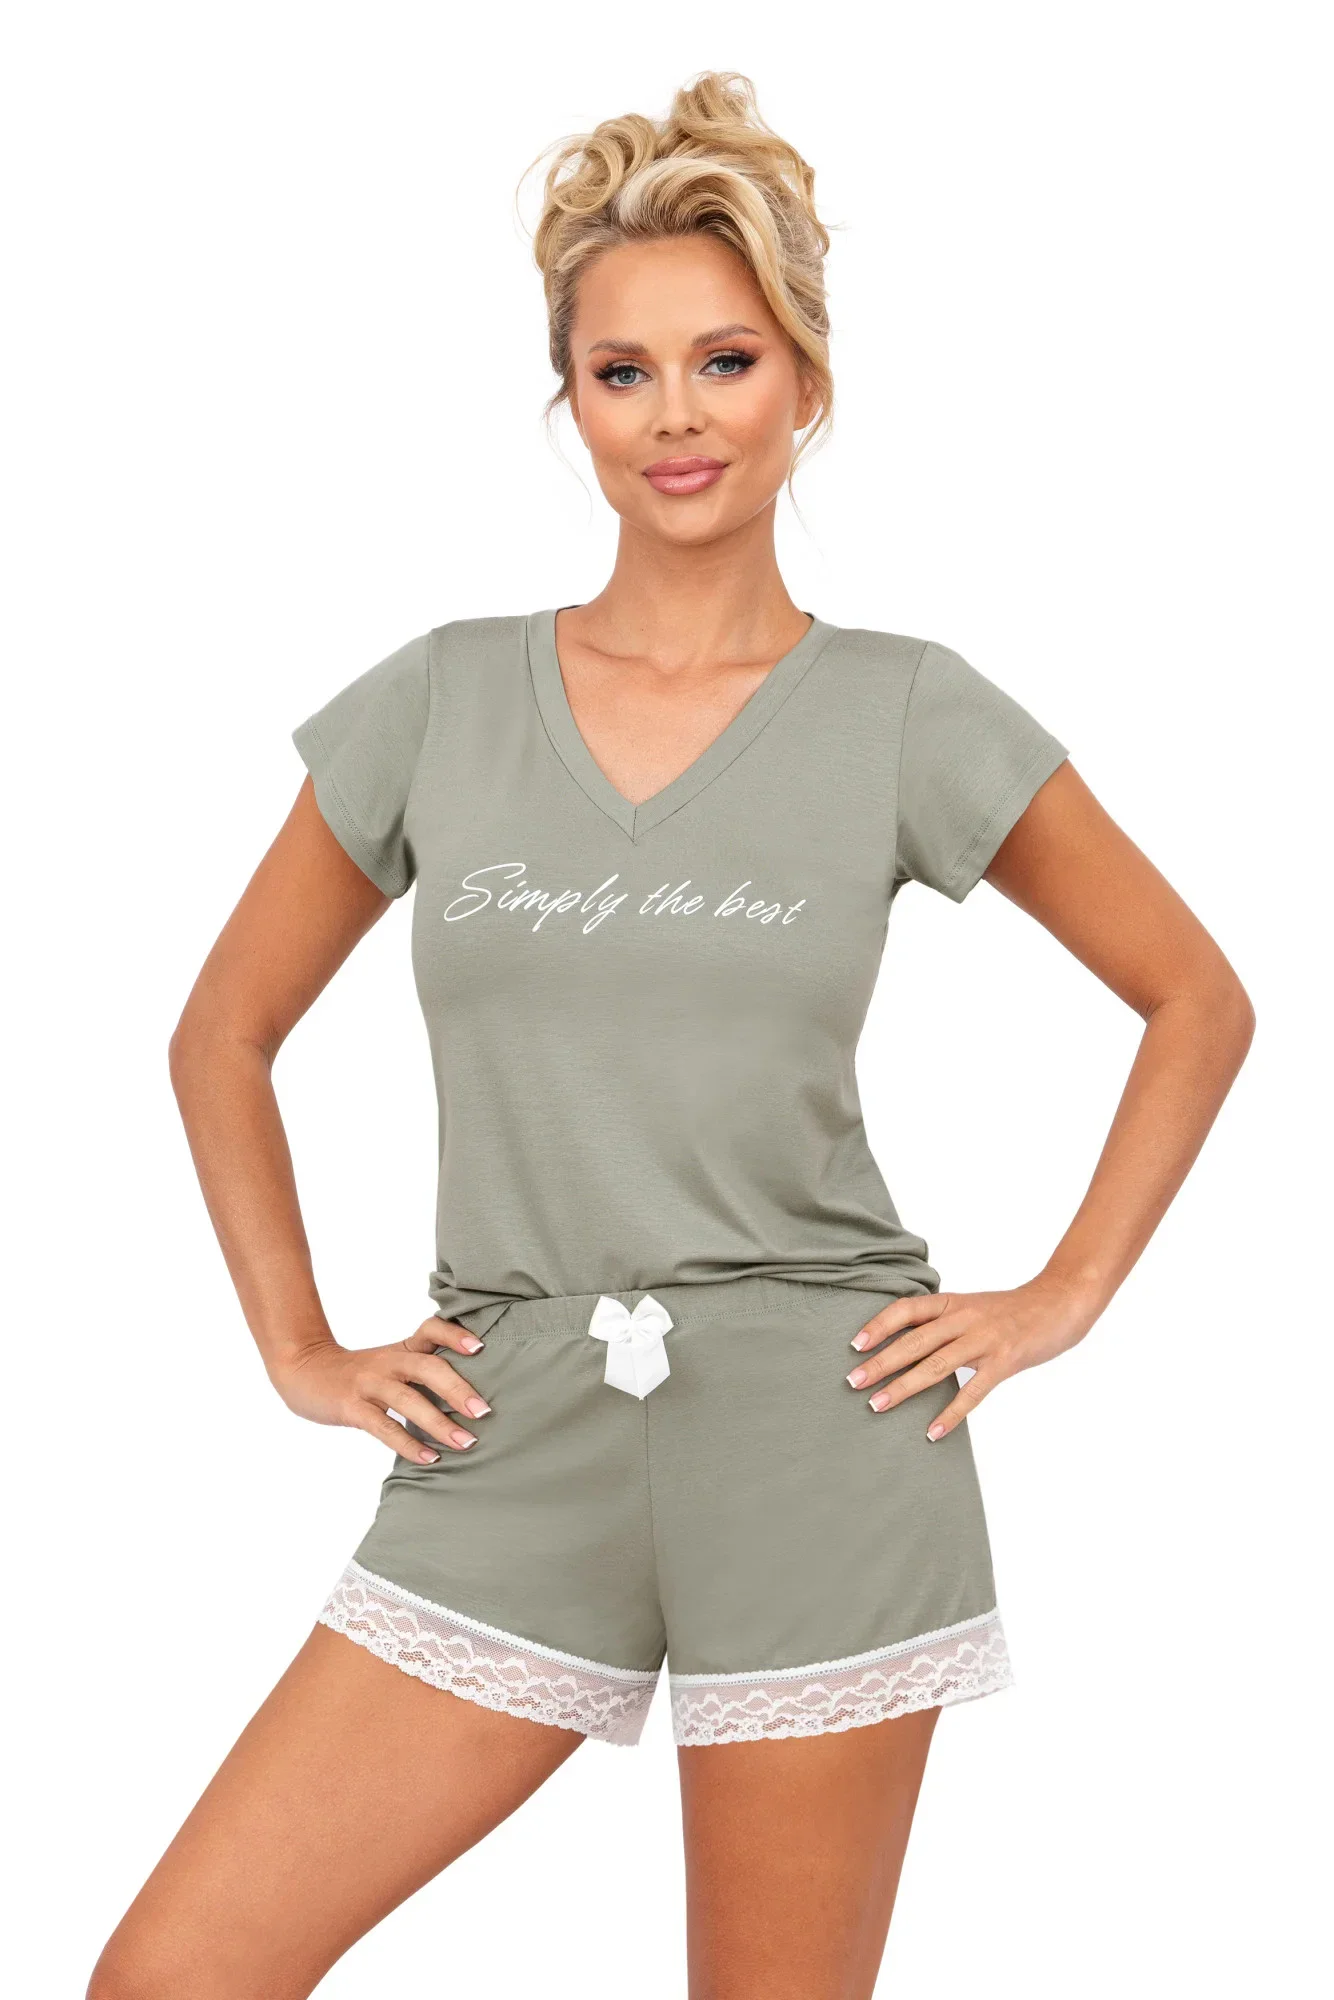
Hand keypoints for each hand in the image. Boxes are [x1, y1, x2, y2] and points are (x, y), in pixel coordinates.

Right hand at [269, 1317, 491, 1462]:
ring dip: (439, 1423)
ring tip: (465, 1442)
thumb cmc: (359, 1373)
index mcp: (402, 1348)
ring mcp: (369, 1383)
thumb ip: (423, 1370)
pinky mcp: (352, 1407)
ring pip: (408, 1400)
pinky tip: (429, 1458)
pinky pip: (384, 1426)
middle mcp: (389, 1361)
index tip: (481, 1348)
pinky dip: (408, 1444)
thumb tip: (471, 1394)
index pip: (431, 1329)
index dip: (455, 1335)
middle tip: (484, 1412)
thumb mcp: (391, 1362)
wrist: (304, 1370)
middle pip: (428, 1367)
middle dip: (459, 1389)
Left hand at [845, 1277, 1098, 1440]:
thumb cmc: (1012, 1310)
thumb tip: (907, 1345)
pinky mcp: (1004, 1361)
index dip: (879, 1325)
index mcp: (953, 1302)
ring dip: (904, 1387)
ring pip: (936, 1365)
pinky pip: (973, 1391)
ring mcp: (984, 1339)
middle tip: (852, 1382)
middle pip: (914, 1340)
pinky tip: (933, 1432)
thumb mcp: (973, 1307)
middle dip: (880, 1362)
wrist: (1059, 1303)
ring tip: (878, 1405)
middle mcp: (964, 1318)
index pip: (907, 1309)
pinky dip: (950, 1414)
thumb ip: (944, 1323)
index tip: (855, 1345)